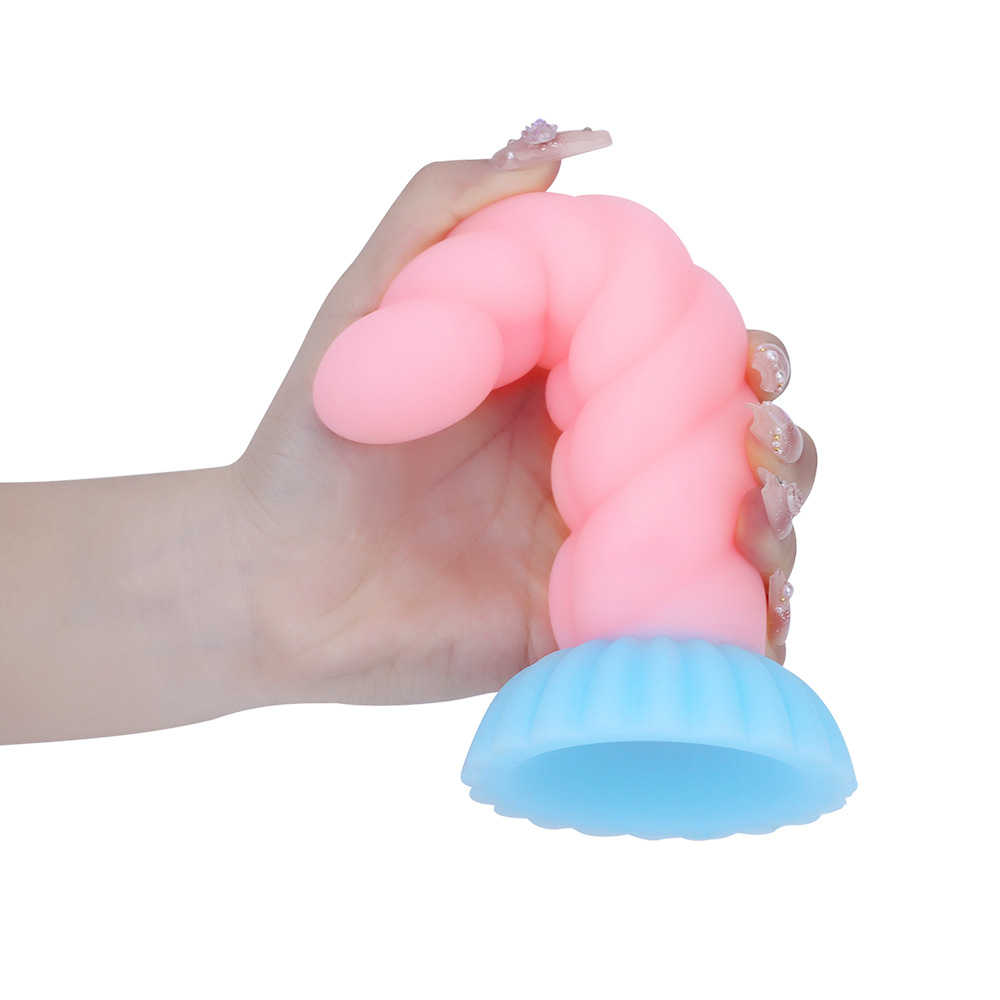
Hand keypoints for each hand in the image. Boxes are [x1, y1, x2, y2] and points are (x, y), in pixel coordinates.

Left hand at [227, 159, 816, 710]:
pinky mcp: (586, 626)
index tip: (754, 362)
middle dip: (780, 447)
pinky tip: (764, 610)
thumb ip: (451, 206)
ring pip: (729, 537)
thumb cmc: (315, 438)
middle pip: (733, 451)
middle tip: (760, 447)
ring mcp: (598, 550)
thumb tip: (574, 150)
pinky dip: (751, 624)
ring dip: (780, 524)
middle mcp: (597, 466)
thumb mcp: (373, 300)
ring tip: (760, 518)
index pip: (693, 364)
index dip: (750, 358)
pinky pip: (687, 627)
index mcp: (568, 386)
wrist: (271, 577)